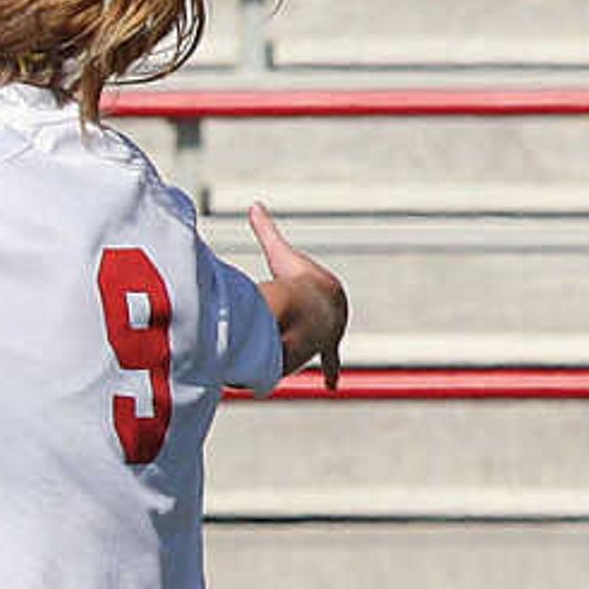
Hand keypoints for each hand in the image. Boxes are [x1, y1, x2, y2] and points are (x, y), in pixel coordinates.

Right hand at [249, 203, 344, 392]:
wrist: (312, 303)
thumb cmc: (298, 279)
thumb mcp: (279, 253)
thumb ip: (266, 230)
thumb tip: (253, 205)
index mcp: (325, 294)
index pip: (325, 294)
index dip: (323, 301)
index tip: (325, 306)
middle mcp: (332, 312)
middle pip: (323, 321)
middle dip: (317, 329)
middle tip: (312, 333)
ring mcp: (332, 332)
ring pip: (320, 344)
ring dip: (314, 349)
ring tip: (307, 352)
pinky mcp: (328, 350)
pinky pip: (332, 363)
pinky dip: (333, 372)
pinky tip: (335, 384)